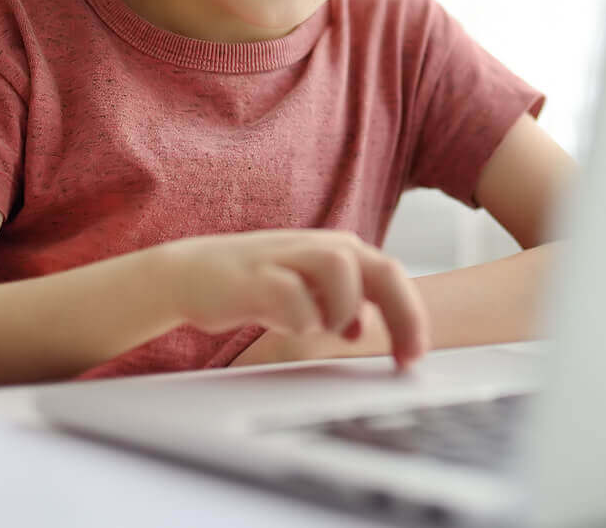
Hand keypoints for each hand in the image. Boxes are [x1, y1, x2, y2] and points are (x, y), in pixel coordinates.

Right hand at [156, 229, 427, 369]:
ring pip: (343, 268)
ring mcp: (288, 256)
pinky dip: (300, 317)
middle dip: (403, 315)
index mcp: (338, 250)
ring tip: (324, 329)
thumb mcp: (307, 293)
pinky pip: (293, 296)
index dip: (411, 317)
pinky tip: (289, 325)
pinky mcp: (256, 276)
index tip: (414, 358)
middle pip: (381, 269)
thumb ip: (339, 305)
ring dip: (344, 308)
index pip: (392, 276)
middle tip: (406, 359)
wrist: (192, 274)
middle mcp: (320, 247)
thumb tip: (362, 329)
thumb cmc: (255, 285)